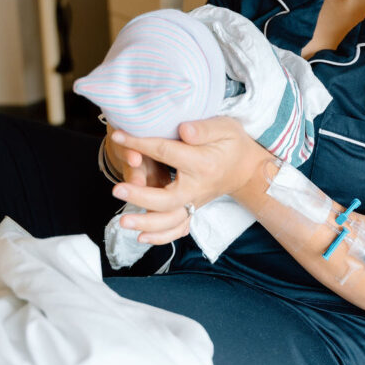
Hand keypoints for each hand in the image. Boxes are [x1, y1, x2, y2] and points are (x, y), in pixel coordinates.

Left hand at [110, 117, 266, 245]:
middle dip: (140, 196)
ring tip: (123, 221)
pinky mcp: (193, 210)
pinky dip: (160, 237)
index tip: (119, 136)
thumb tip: (183, 131)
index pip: (166, 152)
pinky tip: (141, 237)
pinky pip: (178, 230)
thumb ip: (204, 129)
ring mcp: (195, 203)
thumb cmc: (232, 144)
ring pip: (170, 220)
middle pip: (166, 198)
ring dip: (146, 223)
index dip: (141, 143)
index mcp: (202, 163)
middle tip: (117, 190)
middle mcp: (197, 188)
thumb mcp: (224, 127)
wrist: (246, 169)